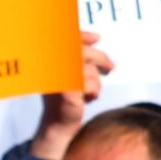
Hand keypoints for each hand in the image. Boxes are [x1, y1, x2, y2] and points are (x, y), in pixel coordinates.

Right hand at [32, 31, 113, 159]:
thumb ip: (79, 55)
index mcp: (49, 61)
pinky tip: (88, 98)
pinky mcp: (67, 90)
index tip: (97, 38)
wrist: (58, 123)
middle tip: (111, 66)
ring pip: (88, 69)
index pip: (68, 40)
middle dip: (101, 59)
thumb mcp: (71, 72)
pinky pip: (89, 83)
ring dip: (95, 81)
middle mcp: (49, 68)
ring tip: (90, 91)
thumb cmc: (65, 98)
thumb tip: (96, 38)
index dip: (84, 36)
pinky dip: (93, 90)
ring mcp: (57, 78)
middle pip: (82, 52)